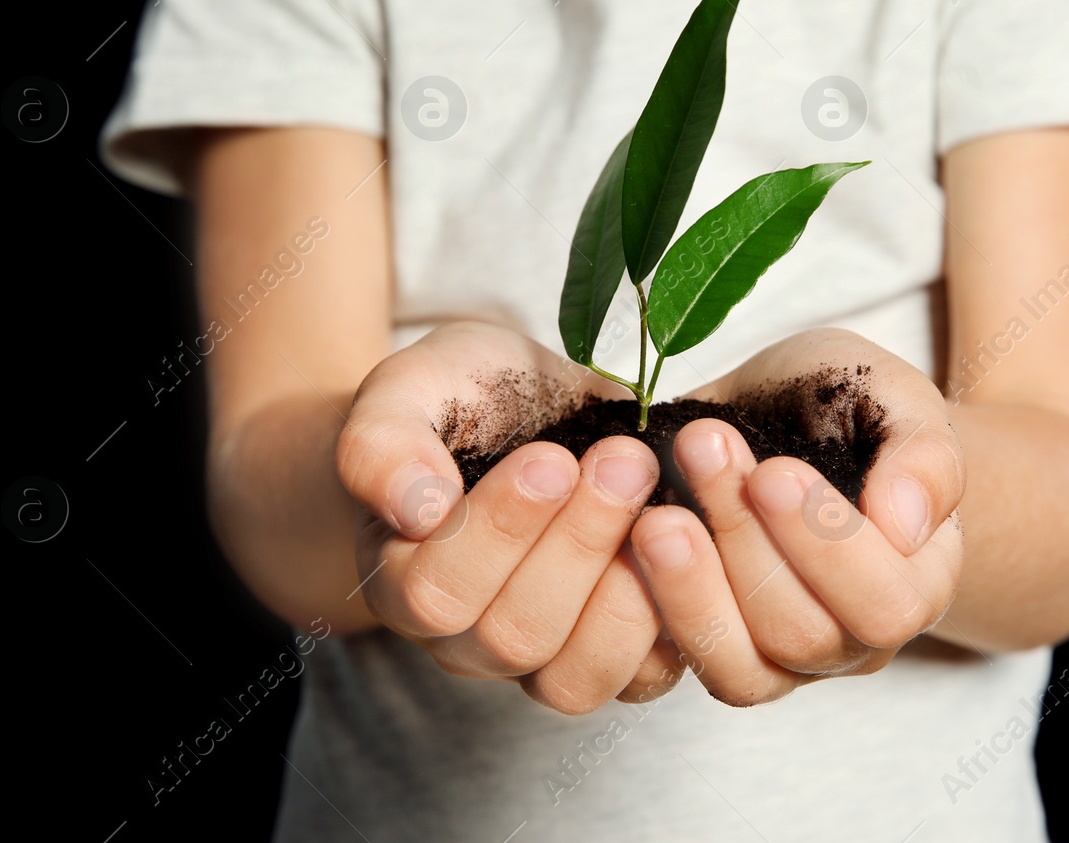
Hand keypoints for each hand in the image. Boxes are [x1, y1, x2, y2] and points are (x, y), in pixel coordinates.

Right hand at [336, 322, 683, 712]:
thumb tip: (410, 506)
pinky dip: (674, 615)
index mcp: (401, 581)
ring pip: (575, 678)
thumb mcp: (412, 388)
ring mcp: (541, 659)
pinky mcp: (615, 660)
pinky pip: (643, 679)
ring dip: (626, 587)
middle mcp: (465, 640)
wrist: (536, 404)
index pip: (437, 596)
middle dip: (578, 544)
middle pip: (513, 636)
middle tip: (622, 461)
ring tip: (658, 502)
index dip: (500, 532)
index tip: (553, 457)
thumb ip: (382, 442)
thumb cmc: (466, 397)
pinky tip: (685, 538)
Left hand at [627, 328, 965, 704]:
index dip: (825, 547)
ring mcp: (785, 660)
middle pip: (802, 633)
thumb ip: (925, 456)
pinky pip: (687, 665)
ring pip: (740, 666)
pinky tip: (631, 542)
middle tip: (702, 450)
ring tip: (656, 513)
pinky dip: (654, 609)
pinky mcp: (718, 654)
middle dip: (744, 540)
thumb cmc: (846, 405)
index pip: (886, 605)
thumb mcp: (895, 397)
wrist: (781, 411)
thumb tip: (906, 522)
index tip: (771, 471)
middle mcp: (856, 640)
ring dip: (691, 586)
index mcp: (918, 582)